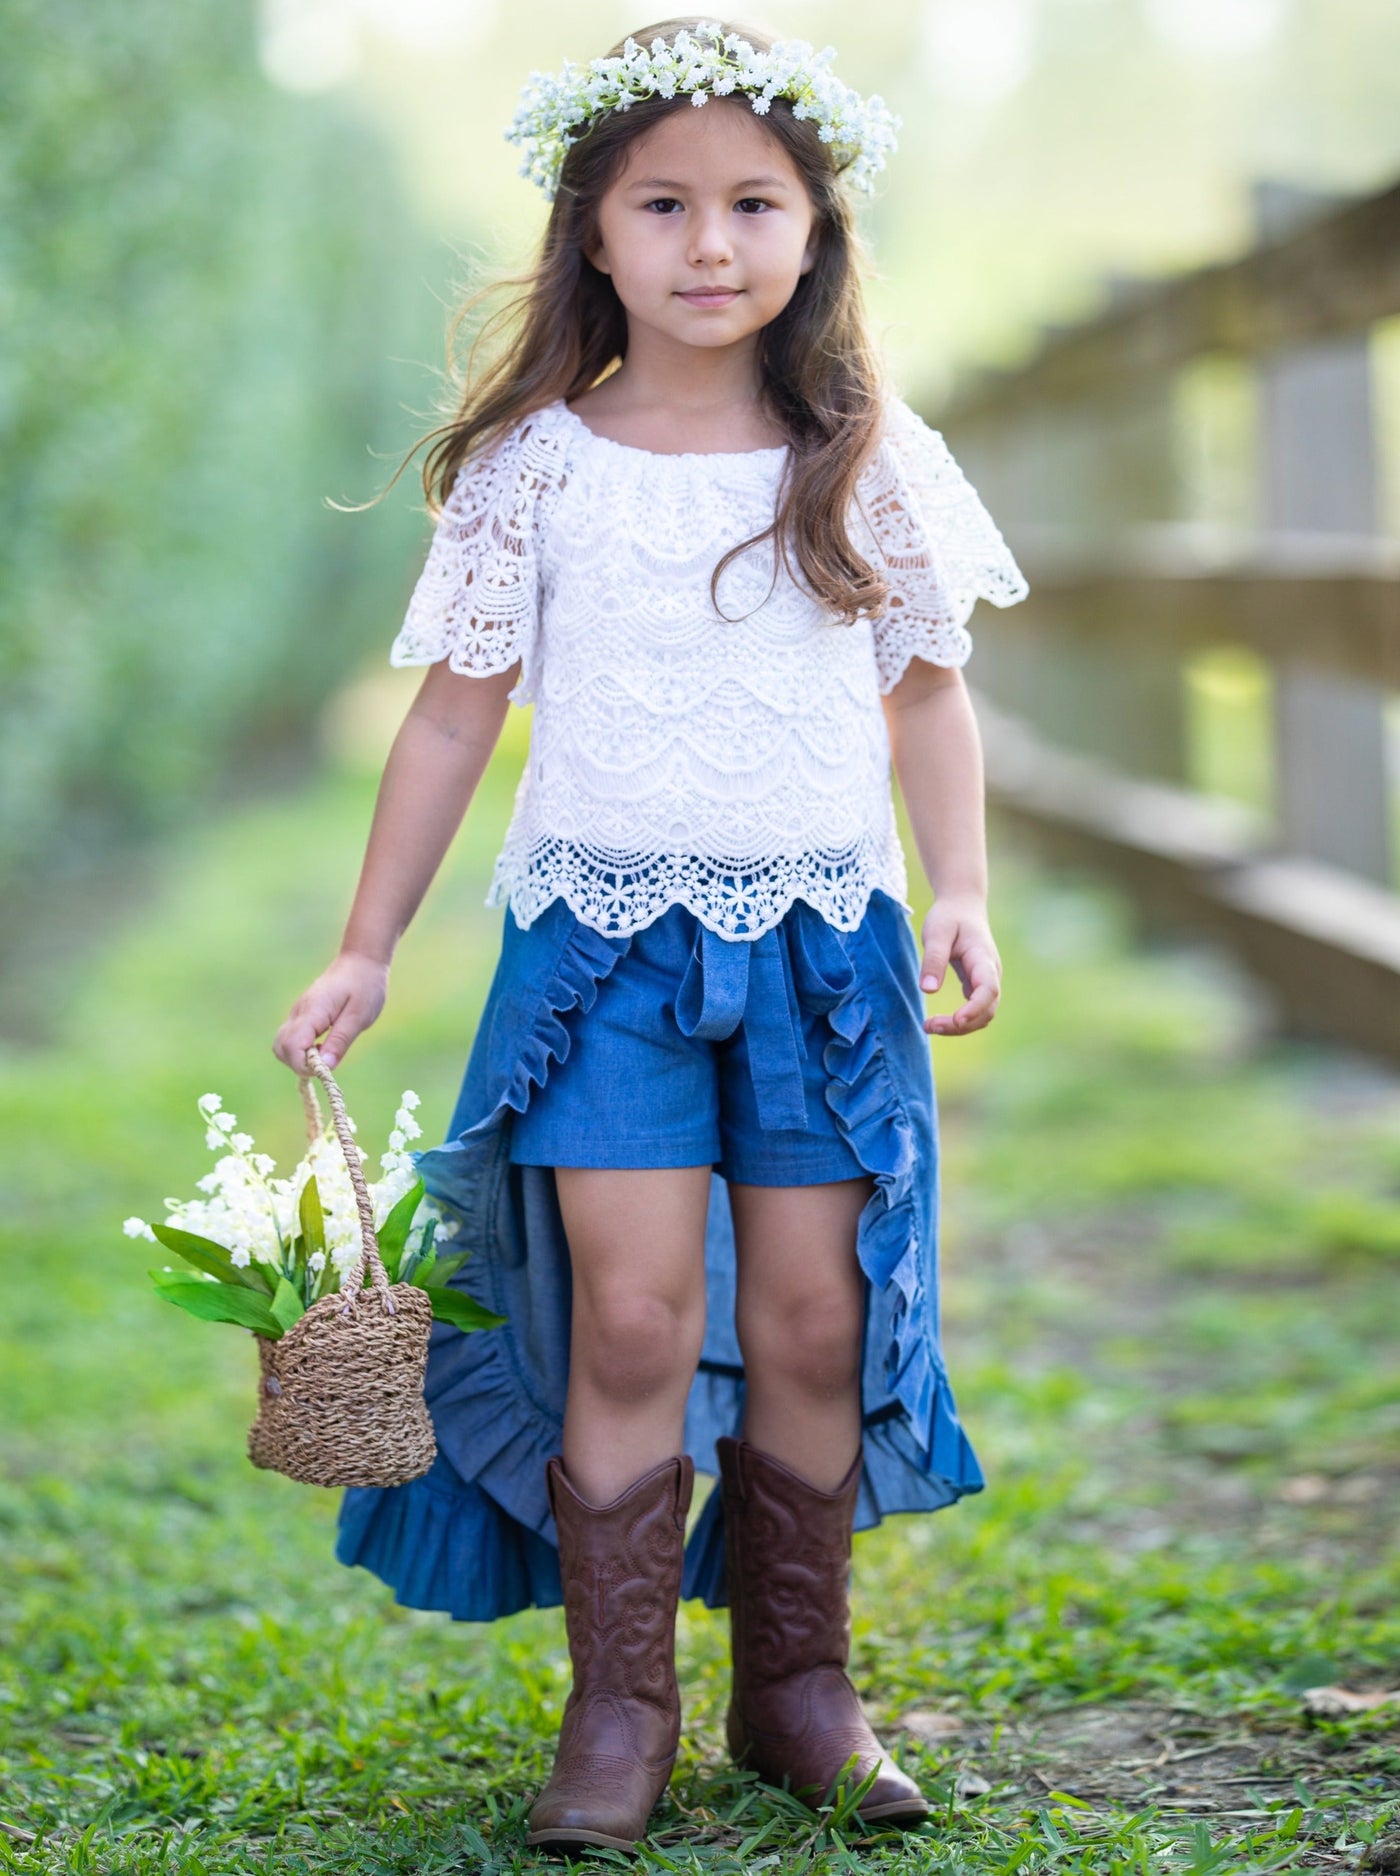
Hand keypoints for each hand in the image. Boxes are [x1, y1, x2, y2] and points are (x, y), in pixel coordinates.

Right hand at [272, 951, 388, 1072]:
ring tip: (325, 1053)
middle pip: (281, 1048)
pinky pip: (291, 1037)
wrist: (360, 962)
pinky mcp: (301, 1015)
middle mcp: (299, 1012)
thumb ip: (340, 1041)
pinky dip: (301, 1049)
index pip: (292, 1046)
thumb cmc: (364, 986)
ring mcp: (297, 1012)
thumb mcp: (359, 1016)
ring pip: (282, 1044)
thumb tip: (325, 1067)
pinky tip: (323, 1045)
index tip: (326, 1068)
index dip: (304, 1065)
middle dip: (298, 1064)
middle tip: (326, 1063)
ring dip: (298, 1057)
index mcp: (312, 1011)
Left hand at [919, 895, 1000, 1036]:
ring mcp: (987, 981)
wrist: (963, 906)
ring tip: (929, 1027)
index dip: (975, 1009)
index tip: (956, 1020)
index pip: (988, 989)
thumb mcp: (936, 933)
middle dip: (962, 1025)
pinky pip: (976, 1011)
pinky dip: (960, 1022)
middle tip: (928, 1026)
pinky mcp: (978, 985)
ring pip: (983, 1015)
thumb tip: (928, 990)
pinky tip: (938, 1023)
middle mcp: (991, 973)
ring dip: (960, 1027)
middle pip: (987, 1009)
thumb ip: (933, 960)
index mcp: (983, 959)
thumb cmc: (949, 917)